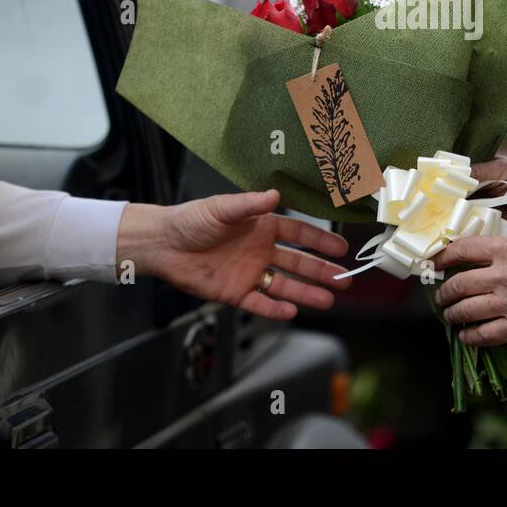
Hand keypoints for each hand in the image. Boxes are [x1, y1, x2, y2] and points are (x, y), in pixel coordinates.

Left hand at [116, 189, 350, 319]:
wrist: (162, 244)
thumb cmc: (190, 220)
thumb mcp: (221, 208)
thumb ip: (249, 205)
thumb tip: (275, 194)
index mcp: (261, 227)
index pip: (298, 234)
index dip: (320, 241)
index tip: (341, 249)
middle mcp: (260, 251)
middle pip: (298, 263)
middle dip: (321, 271)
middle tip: (344, 280)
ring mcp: (249, 273)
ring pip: (284, 285)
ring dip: (306, 293)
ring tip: (329, 300)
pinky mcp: (234, 292)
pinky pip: (259, 303)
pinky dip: (275, 308)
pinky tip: (292, 312)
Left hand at [432, 235, 506, 345]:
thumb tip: (488, 257)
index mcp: (506, 250)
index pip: (463, 250)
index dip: (443, 257)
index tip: (435, 263)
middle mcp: (502, 276)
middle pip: (459, 284)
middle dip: (444, 292)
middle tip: (442, 296)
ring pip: (466, 310)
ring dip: (453, 314)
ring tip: (450, 316)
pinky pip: (484, 334)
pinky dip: (470, 336)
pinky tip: (467, 335)